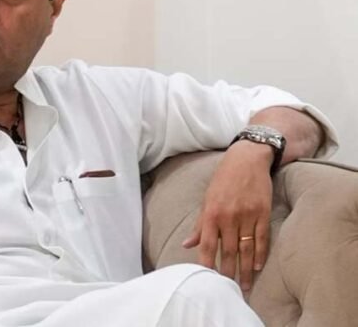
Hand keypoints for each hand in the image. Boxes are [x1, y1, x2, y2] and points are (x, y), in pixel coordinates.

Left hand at [182, 141, 273, 290]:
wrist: (246, 160)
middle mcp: (228, 216)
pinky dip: (260, 254)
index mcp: (211, 213)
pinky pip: (262, 238)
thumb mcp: (206, 200)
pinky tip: (257, 267)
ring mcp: (247, 215)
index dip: (207, 263)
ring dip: (245, 269)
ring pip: (246, 249)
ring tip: (244, 285)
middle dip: (228, 272)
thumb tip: (186, 244)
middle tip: (228, 289)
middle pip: (228, 251)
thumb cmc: (223, 180)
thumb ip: (199, 225)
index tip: (207, 279)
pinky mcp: (263, 213)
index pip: (207, 245)